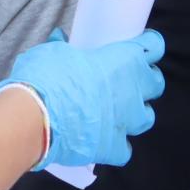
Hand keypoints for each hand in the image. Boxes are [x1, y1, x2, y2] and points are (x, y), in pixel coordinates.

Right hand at [0, 28, 164, 168]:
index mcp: (123, 60)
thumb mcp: (52, 52)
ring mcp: (126, 121)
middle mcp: (132, 91)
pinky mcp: (114, 147)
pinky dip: (117, 145)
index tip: (139, 46)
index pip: (154, 46)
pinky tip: (104, 141)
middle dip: (145, 81)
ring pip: (147, 117)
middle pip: (156, 83)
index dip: (147, 45)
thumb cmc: (45, 78)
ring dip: (135, 113)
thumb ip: (62, 47)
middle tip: (125, 79)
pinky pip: (125, 149)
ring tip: (118, 112)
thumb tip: (60, 39)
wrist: (34, 119)